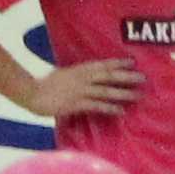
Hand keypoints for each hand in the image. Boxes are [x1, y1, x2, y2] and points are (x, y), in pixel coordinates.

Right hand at [26, 58, 142, 120]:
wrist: (30, 93)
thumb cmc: (47, 84)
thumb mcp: (65, 73)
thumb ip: (79, 73)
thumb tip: (92, 74)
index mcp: (79, 69)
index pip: (102, 64)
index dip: (118, 63)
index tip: (133, 62)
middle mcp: (82, 78)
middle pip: (108, 76)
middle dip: (127, 76)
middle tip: (144, 78)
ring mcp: (79, 91)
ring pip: (106, 90)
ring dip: (123, 93)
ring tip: (138, 95)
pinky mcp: (75, 104)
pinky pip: (95, 106)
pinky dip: (109, 108)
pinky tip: (120, 111)